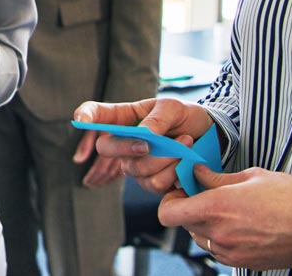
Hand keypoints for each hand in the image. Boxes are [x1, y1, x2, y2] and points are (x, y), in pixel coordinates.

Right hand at [73, 97, 213, 194]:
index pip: (95, 114)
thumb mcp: (173, 108)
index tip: (81, 121)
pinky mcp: (151, 182)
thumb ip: (156, 119)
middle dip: (127, 147)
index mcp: (123, 117)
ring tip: (185, 142)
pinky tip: (184, 160)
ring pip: (136, 169)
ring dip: (164, 158)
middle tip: (151, 143)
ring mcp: (135, 164)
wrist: (210, 138)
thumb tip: (143, 136)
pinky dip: (173, 171)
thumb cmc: (185, 117)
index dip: (84, 117)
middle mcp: (123, 142)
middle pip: (106, 148)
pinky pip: (154, 183)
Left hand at [158, 166, 291, 270]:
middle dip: (188, 208)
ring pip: (199, 237)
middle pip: (182, 223)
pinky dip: (219, 237)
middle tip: (204, 194)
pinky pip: (216, 250)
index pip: (168, 212)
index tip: (183, 189)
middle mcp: (219, 234)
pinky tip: (238, 224)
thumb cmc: (290, 197)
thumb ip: (216, 178)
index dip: (170, 200)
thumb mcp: (251, 176)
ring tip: (226, 209)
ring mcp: (229, 252)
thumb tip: (195, 173)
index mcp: (217, 208)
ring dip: (203, 223)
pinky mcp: (241, 262)